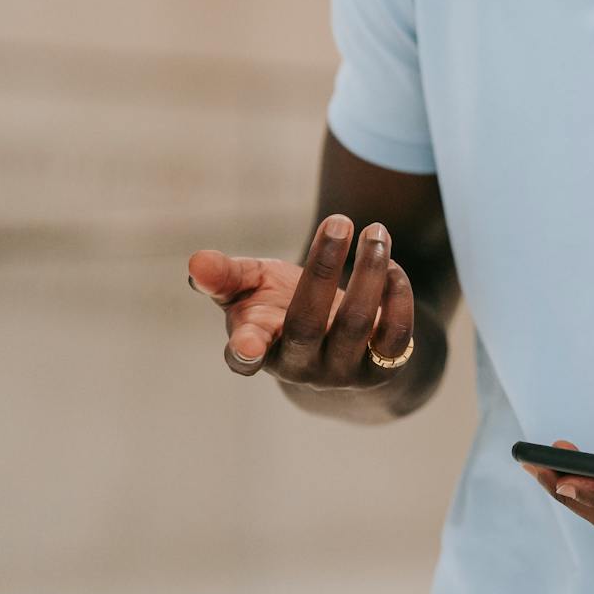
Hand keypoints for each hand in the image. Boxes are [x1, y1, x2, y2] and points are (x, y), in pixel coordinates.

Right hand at [186, 214, 416, 389]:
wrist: (337, 343)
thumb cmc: (282, 306)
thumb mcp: (251, 288)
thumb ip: (225, 276)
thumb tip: (196, 261)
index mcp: (258, 348)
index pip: (245, 355)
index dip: (244, 351)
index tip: (245, 344)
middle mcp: (299, 367)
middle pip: (308, 322)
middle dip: (323, 267)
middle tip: (339, 220)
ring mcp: (341, 372)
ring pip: (357, 324)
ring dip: (370, 270)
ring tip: (376, 231)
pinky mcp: (381, 369)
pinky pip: (395, 335)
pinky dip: (397, 296)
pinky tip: (392, 265)